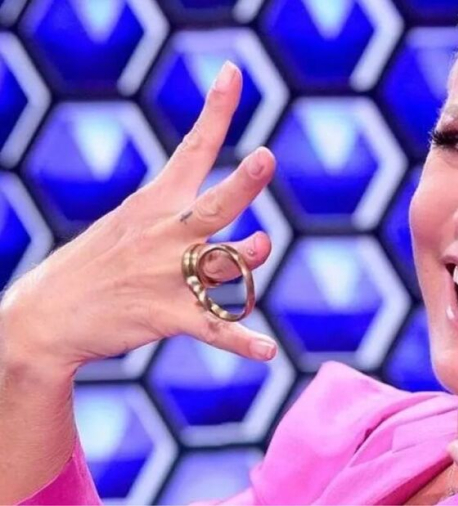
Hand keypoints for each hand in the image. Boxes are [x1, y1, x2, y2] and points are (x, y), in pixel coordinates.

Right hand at [0, 61, 278, 374]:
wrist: (46, 315)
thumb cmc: (102, 263)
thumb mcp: (137, 226)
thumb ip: (201, 229)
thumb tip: (263, 240)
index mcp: (157, 203)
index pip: (193, 147)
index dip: (217, 109)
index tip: (236, 72)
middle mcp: (166, 234)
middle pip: (215, 205)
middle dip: (242, 182)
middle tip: (265, 158)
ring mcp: (165, 275)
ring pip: (225, 265)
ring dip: (249, 258)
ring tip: (261, 246)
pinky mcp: (166, 316)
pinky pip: (214, 328)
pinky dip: (242, 342)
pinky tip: (268, 353)